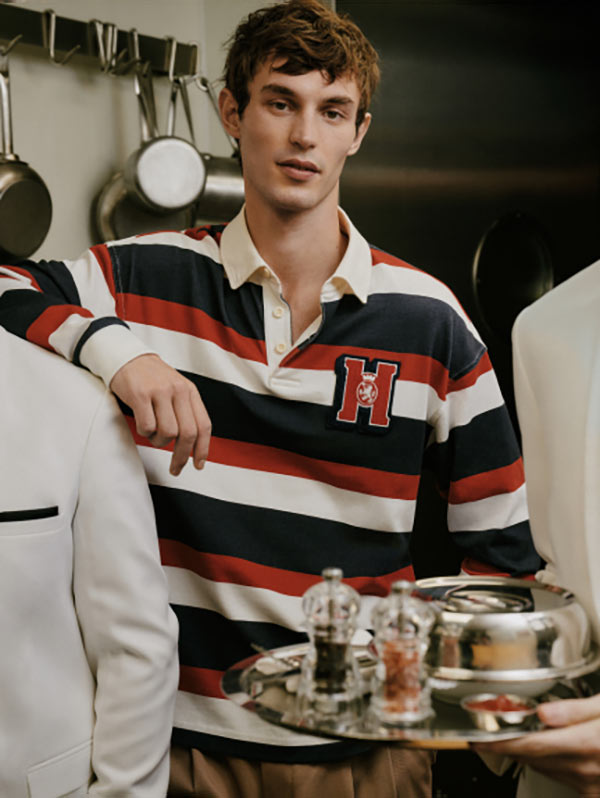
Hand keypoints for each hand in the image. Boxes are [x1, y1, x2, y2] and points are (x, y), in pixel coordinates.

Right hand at [110, 354, 210, 475]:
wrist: (127, 357)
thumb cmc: (151, 378)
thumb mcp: (175, 389)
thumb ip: (186, 411)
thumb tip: (193, 445)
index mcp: (190, 391)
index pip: (204, 425)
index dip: (203, 449)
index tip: (199, 465)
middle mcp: (178, 390)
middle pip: (188, 433)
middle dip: (182, 456)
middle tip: (175, 468)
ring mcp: (159, 392)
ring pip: (168, 432)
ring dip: (159, 441)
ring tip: (152, 433)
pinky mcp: (140, 395)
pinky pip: (147, 426)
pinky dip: (144, 433)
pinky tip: (142, 425)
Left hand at [472, 694, 599, 794]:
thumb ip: (574, 710)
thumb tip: (542, 714)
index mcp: (588, 743)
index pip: (531, 745)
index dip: (500, 741)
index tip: (477, 735)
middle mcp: (587, 768)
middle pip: (533, 757)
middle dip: (509, 743)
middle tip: (489, 727)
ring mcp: (591, 784)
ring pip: (545, 768)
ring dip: (530, 752)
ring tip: (520, 731)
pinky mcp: (593, 792)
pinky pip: (562, 777)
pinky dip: (550, 762)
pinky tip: (553, 746)